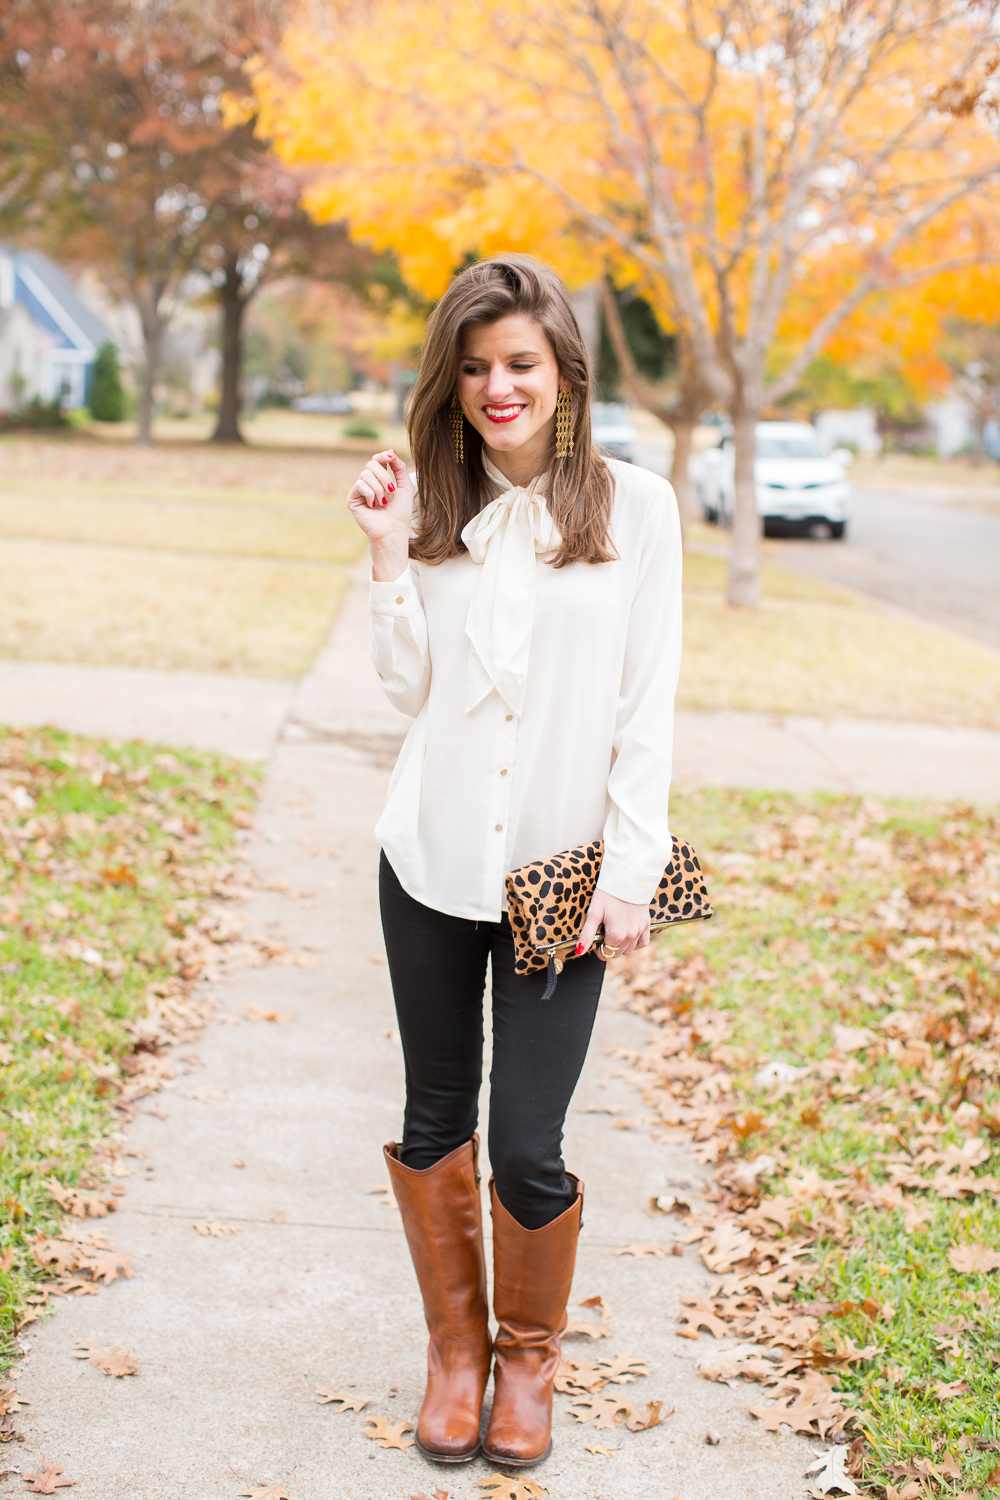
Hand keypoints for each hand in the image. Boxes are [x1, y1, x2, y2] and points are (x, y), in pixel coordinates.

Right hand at [346, 450, 415, 579]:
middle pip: (371, 464)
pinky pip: (360, 485)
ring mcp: (359, 491)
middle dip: (384, 477)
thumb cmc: (400, 512)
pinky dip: (370, 494)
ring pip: (366, 474)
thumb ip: (400, 468)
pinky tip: (373, 505)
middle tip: (391, 491)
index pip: (377, 460)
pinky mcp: (352, 499)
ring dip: (379, 488)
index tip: (391, 457)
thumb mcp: (405, 486)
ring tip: (383, 502)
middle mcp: (368, 483)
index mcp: (380, 479)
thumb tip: (391, 452)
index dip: (383, 456)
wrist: (393, 530)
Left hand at [577, 890, 649, 960]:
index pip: (605, 954)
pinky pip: (643, 943)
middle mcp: (630, 935)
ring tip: (614, 930)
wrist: (626, 877)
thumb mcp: (594, 912)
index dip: (597, 948)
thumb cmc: (607, 894)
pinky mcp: (646, 924)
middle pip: (617, 954)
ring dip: (621, 945)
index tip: (595, 938)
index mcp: (617, 934)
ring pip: (629, 950)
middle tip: (603, 932)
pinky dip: (635, 943)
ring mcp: (640, 930)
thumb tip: (579, 951)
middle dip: (608, 947)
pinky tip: (628, 934)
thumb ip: (587, 934)